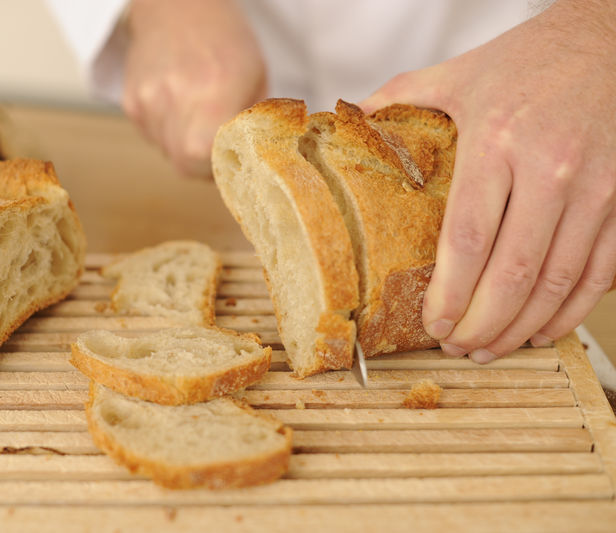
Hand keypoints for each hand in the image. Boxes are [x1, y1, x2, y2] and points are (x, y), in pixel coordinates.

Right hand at [123, 0, 266, 176]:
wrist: (178, 7)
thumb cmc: (225, 43)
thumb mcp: (256, 80)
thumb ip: (254, 126)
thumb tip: (256, 166)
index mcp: (215, 89)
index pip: (205, 155)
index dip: (220, 166)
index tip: (232, 159)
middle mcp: (177, 95)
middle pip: (185, 164)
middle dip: (206, 165)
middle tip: (220, 146)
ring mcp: (149, 99)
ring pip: (168, 154)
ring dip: (186, 148)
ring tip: (199, 116)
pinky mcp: (132, 102)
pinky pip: (152, 138)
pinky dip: (168, 133)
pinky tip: (179, 106)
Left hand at [359, 0, 615, 362]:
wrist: (610, 38)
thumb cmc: (528, 61)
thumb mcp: (456, 75)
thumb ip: (400, 101)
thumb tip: (347, 124)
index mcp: (496, 142)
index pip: (467, 240)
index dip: (449, 295)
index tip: (433, 324)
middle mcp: (549, 169)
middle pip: (513, 273)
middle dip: (482, 325)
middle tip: (458, 348)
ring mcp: (596, 187)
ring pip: (559, 282)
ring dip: (523, 328)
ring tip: (493, 348)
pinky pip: (601, 272)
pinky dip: (572, 311)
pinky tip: (544, 328)